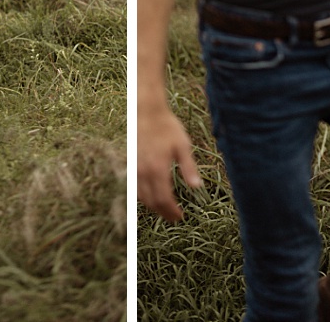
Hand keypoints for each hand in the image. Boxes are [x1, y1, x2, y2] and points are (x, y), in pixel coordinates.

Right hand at [137, 102, 202, 221]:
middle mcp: (143, 172)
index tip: (180, 216)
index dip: (171, 211)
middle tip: (174, 217)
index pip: (163, 199)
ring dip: (153, 206)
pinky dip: (143, 196)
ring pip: (141, 196)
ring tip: (165, 209)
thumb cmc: (167, 126)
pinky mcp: (131, 164)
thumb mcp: (183, 145)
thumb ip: (189, 168)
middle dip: (163, 212)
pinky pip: (135, 187)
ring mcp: (135, 168)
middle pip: (152, 202)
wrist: (147, 112)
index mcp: (158, 169)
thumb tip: (197, 187)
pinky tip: (151, 195)